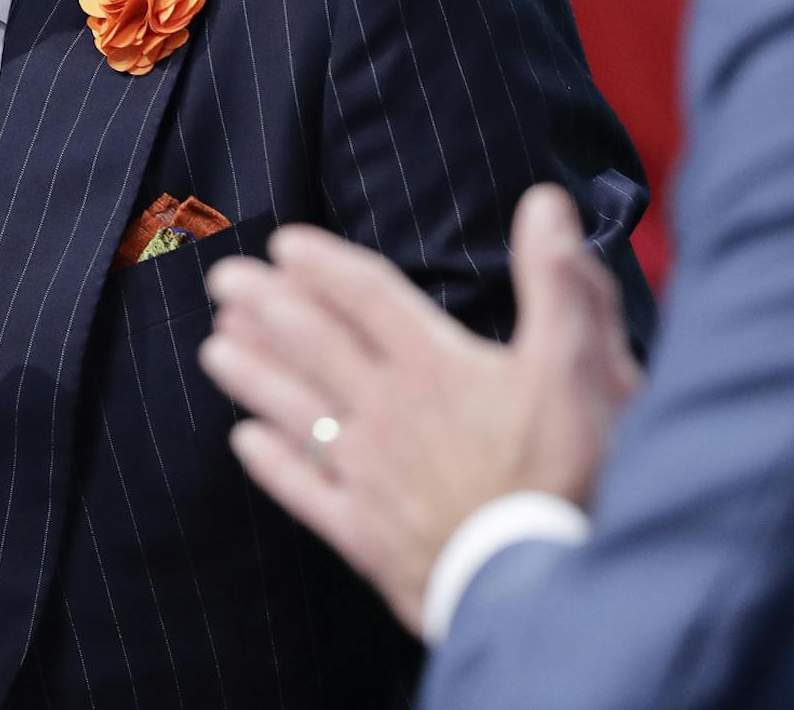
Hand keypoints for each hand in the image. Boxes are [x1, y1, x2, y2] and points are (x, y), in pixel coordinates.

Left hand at [199, 187, 639, 631]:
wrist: (543, 588)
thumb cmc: (570, 475)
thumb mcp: (579, 369)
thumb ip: (558, 284)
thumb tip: (544, 204)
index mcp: (436, 365)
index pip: (368, 297)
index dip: (324, 265)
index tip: (283, 243)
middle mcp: (389, 411)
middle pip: (314, 344)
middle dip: (266, 305)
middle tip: (222, 279)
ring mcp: (369, 475)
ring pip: (296, 410)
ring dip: (253, 374)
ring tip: (213, 346)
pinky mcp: (365, 536)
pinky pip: (304, 491)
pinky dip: (272, 464)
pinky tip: (242, 443)